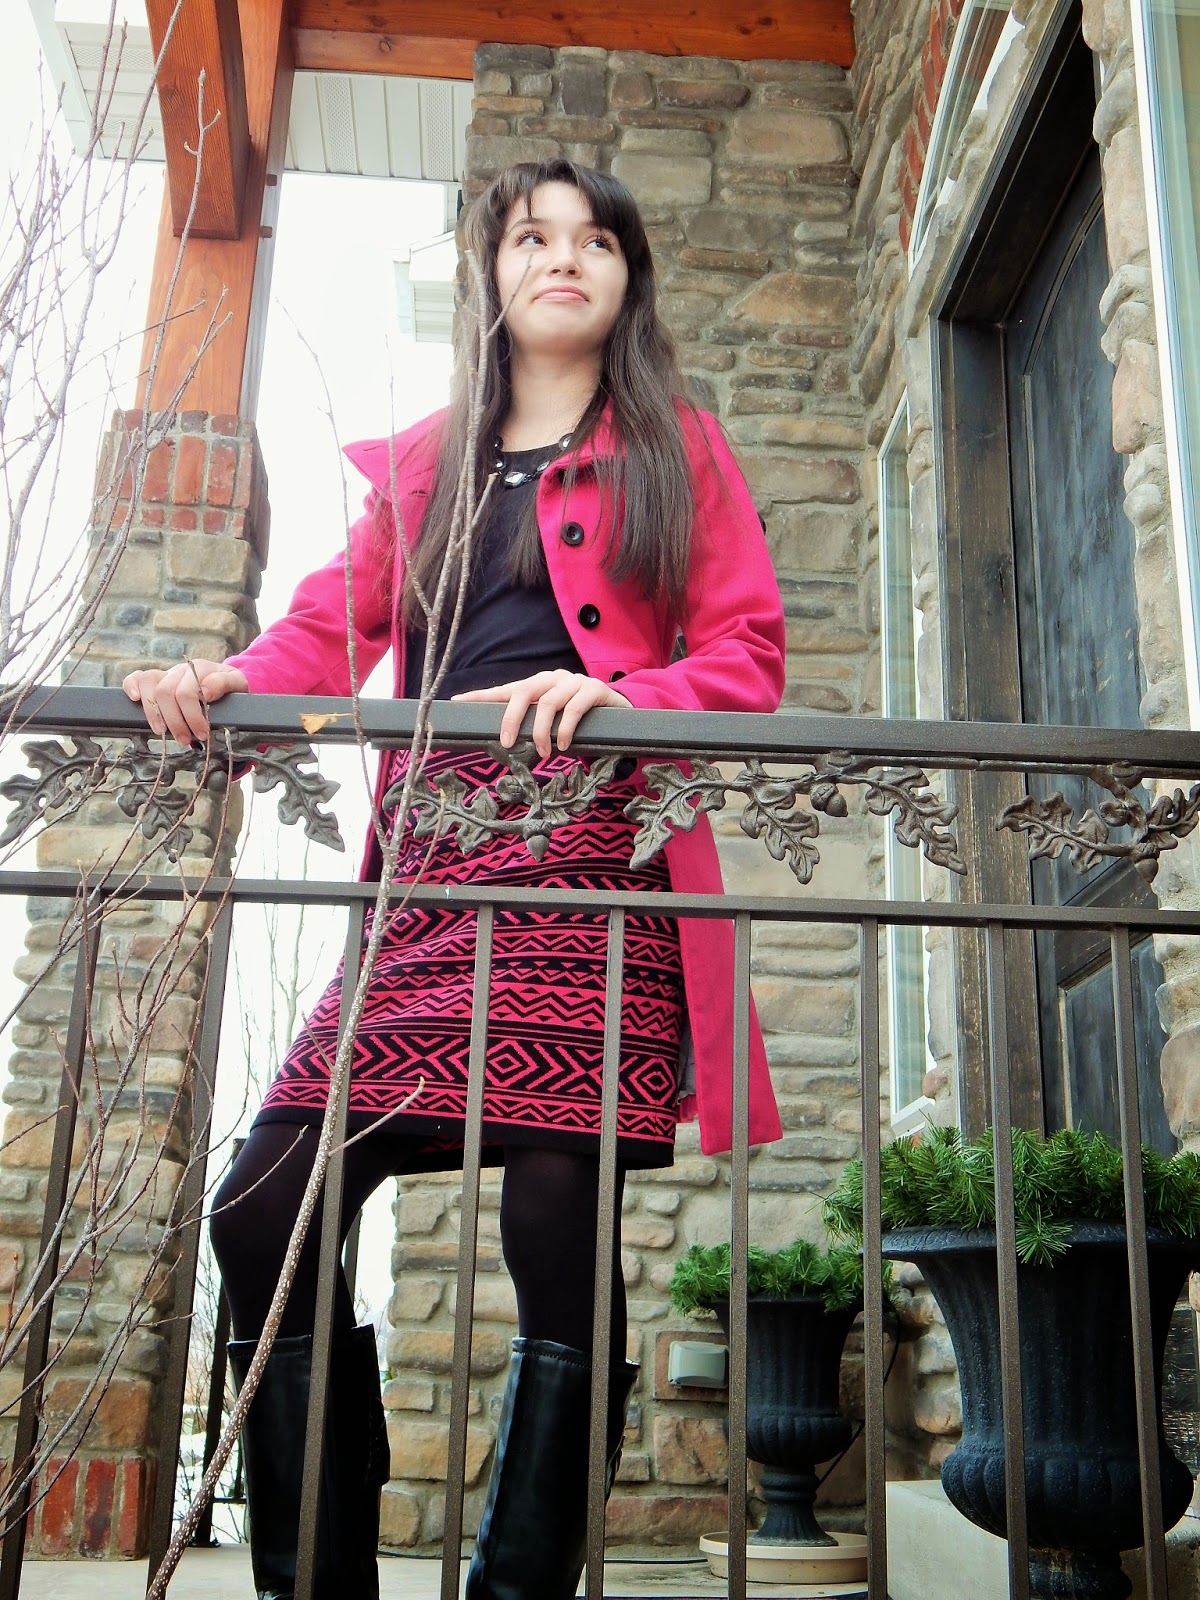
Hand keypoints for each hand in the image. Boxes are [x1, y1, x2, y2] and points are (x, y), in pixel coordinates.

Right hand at [122, 658, 248, 744]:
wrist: (227, 679)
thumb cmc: (231, 685)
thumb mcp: (237, 683)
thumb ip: (224, 683)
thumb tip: (204, 691)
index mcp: (199, 669)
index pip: (187, 693)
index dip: (192, 716)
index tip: (202, 734)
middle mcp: (180, 670)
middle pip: (165, 693)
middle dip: (175, 721)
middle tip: (186, 740)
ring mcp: (166, 674)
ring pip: (149, 686)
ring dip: (154, 713)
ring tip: (163, 733)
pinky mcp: (155, 681)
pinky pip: (137, 677)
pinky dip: (131, 686)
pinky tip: (135, 700)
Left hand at [452, 670, 630, 757]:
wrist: (622, 712)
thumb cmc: (581, 721)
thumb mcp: (553, 722)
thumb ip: (532, 726)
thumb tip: (504, 744)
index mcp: (537, 686)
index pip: (504, 690)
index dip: (480, 696)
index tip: (456, 702)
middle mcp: (552, 679)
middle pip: (523, 692)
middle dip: (511, 718)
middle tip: (507, 743)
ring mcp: (574, 682)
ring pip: (548, 703)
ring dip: (541, 731)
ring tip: (544, 754)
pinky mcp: (595, 689)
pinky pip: (575, 708)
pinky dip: (565, 729)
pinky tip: (563, 745)